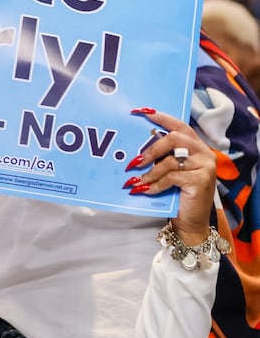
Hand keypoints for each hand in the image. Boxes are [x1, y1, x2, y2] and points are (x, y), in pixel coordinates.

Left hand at [126, 110, 216, 243]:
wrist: (191, 225)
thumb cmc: (178, 198)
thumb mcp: (170, 174)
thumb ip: (163, 159)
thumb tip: (137, 151)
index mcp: (197, 147)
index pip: (179, 125)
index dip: (161, 118)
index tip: (141, 112)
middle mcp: (204, 153)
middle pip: (174, 138)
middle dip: (151, 149)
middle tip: (134, 162)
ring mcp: (205, 166)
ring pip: (170, 161)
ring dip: (149, 172)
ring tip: (136, 182)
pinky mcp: (201, 180)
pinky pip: (171, 177)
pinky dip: (155, 185)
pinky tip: (145, 191)